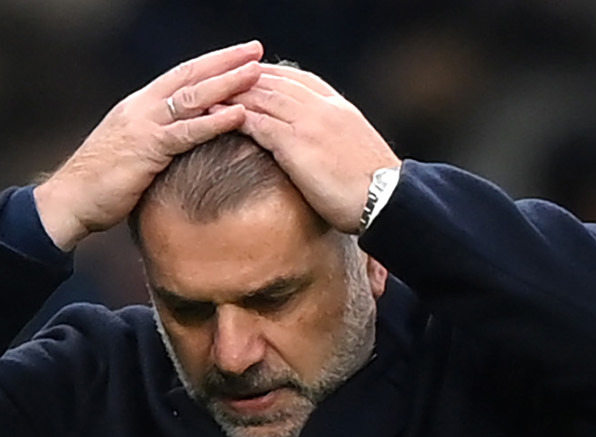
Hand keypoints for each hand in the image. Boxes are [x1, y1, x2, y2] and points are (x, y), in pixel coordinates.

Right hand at [34, 41, 263, 248]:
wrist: (69, 200)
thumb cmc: (100, 182)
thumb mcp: (133, 151)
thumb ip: (156, 139)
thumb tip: (183, 141)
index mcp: (139, 106)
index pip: (181, 75)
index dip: (211, 62)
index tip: (240, 54)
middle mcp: (142, 107)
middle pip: (190, 76)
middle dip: (225, 61)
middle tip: (257, 50)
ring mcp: (143, 125)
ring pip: (192, 97)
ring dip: (227, 83)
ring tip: (257, 73)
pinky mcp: (146, 149)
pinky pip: (186, 132)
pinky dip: (214, 122)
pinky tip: (239, 115)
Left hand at [229, 64, 399, 233]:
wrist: (389, 200)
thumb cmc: (376, 190)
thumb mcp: (356, 153)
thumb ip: (336, 142)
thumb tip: (323, 152)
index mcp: (339, 108)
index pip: (299, 79)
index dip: (271, 76)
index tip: (250, 78)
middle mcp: (323, 107)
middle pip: (275, 82)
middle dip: (244, 80)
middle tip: (216, 83)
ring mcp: (310, 122)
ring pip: (263, 96)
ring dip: (232, 94)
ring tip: (205, 96)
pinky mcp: (297, 143)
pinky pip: (258, 122)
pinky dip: (233, 116)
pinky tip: (213, 119)